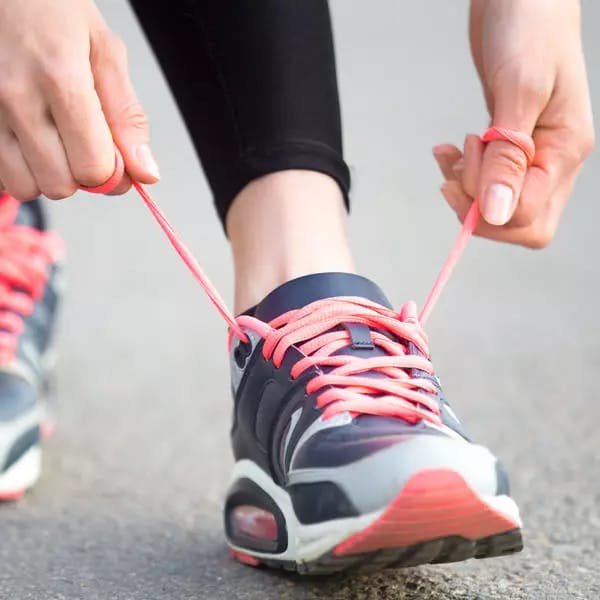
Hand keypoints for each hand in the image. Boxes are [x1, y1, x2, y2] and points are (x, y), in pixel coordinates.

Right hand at [0, 0, 158, 199]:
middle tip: (84, 147)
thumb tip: (145, 172)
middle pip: (59, 185)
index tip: (115, 158)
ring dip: (46, 175)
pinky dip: (18, 168)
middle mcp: (16, 97)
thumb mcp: (105, 52)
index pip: (93, 168)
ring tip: (54, 142)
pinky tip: (29, 141)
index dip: (113, 173)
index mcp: (60, 79)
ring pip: (25, 186)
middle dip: (80, 176)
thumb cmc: (52, 11)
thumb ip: (128, 117)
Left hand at [434, 0, 593, 247]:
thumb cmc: (529, 26)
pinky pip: (485, 181)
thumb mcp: (519, 91)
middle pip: (518, 222)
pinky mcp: (509, 147)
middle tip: (454, 171)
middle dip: (477, 206)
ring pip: (497, 204)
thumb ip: (507, 156)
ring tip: (450, 154)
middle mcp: (553, 160)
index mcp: (565, 151)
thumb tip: (496, 211)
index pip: (529, 218)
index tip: (462, 174)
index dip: (488, 211)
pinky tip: (447, 153)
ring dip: (465, 188)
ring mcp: (532, 155)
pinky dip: (461, 173)